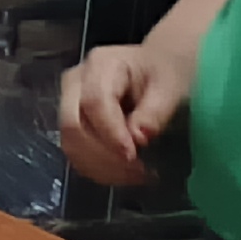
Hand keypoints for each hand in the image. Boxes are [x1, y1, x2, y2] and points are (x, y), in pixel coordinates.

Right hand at [58, 43, 193, 185]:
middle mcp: (76, 83)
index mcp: (101, 65)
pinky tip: (127, 174)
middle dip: (104, 155)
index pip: (93, 102)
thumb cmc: (166, 73)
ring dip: (102, 168)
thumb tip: (139, 137)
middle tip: (139, 171)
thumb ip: (155, 110)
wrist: (158, 70)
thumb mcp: (171, 86)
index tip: (134, 155)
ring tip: (138, 174)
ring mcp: (69, 104)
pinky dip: (100, 171)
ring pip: (70, 144)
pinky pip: (76, 155)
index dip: (111, 133)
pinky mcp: (73, 125)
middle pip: (73, 125)